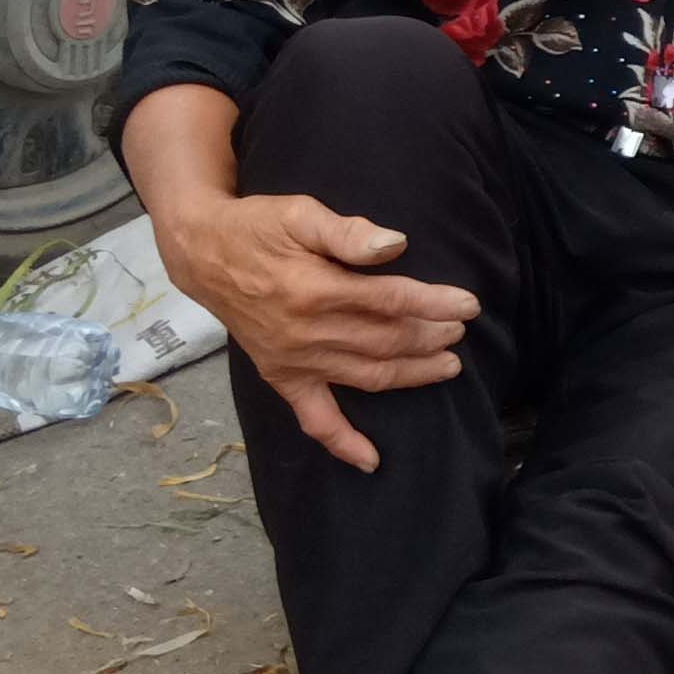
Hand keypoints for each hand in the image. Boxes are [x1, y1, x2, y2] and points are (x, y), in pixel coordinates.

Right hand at [150, 192, 476, 474]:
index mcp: (313, 290)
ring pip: (366, 376)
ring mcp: (293, 361)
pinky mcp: (281, 377)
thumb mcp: (299, 213)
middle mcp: (305, 333)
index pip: (390, 302)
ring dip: (412, 376)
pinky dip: (342, 442)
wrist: (204, 255)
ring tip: (448, 367)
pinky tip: (372, 460)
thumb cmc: (257, 228)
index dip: (434, 304)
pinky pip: (313, 418)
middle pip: (385, 341)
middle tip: (461, 331)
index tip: (469, 305)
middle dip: (431, 337)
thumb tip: (395, 245)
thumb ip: (347, 232)